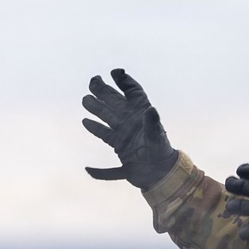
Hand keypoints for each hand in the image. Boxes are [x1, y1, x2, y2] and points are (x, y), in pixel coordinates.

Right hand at [82, 69, 176, 188]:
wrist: (162, 176)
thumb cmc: (162, 154)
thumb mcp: (157, 138)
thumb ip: (152, 124)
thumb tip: (151, 110)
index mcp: (142, 115)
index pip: (133, 93)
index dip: (125, 81)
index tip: (115, 72)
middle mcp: (131, 123)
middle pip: (114, 103)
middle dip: (103, 91)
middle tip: (93, 81)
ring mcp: (124, 137)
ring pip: (106, 121)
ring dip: (96, 110)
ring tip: (86, 100)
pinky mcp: (121, 152)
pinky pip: (106, 142)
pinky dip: (97, 144)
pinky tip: (87, 137)